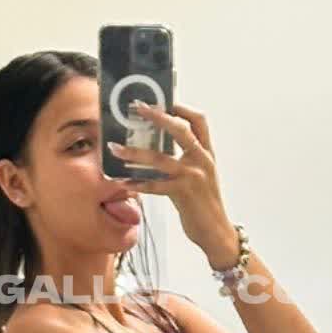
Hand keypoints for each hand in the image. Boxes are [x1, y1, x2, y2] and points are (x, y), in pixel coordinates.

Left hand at [106, 98, 238, 264]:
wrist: (216, 231)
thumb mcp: (201, 174)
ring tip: (115, 149)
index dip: (181, 108)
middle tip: (137, 108)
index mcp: (207, 153)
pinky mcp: (184, 194)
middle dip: (158, 117)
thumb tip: (160, 143)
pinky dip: (137, 184)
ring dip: (135, 153)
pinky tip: (123, 183)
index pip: (199, 121)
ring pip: (161, 159)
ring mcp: (194, 176)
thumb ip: (187, 157)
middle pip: (180, 131)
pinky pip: (155, 186)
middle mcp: (203, 160)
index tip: (162, 101)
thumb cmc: (204, 202)